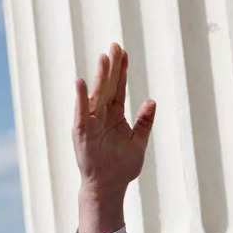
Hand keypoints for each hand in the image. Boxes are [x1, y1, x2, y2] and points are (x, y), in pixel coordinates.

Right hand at [72, 43, 155, 195]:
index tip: (124, 53)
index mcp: (115, 116)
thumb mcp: (139, 142)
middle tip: (115, 46)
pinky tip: (81, 81)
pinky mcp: (82, 132)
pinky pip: (81, 112)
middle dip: (111, 67)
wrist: (109, 186)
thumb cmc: (122, 166)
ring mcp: (91, 122)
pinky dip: (80, 97)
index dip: (122, 71)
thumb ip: (145, 122)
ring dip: (99, 76)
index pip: (119, 88)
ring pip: (96, 94)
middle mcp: (102, 115)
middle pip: (108, 86)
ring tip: (103, 57)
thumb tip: (152, 101)